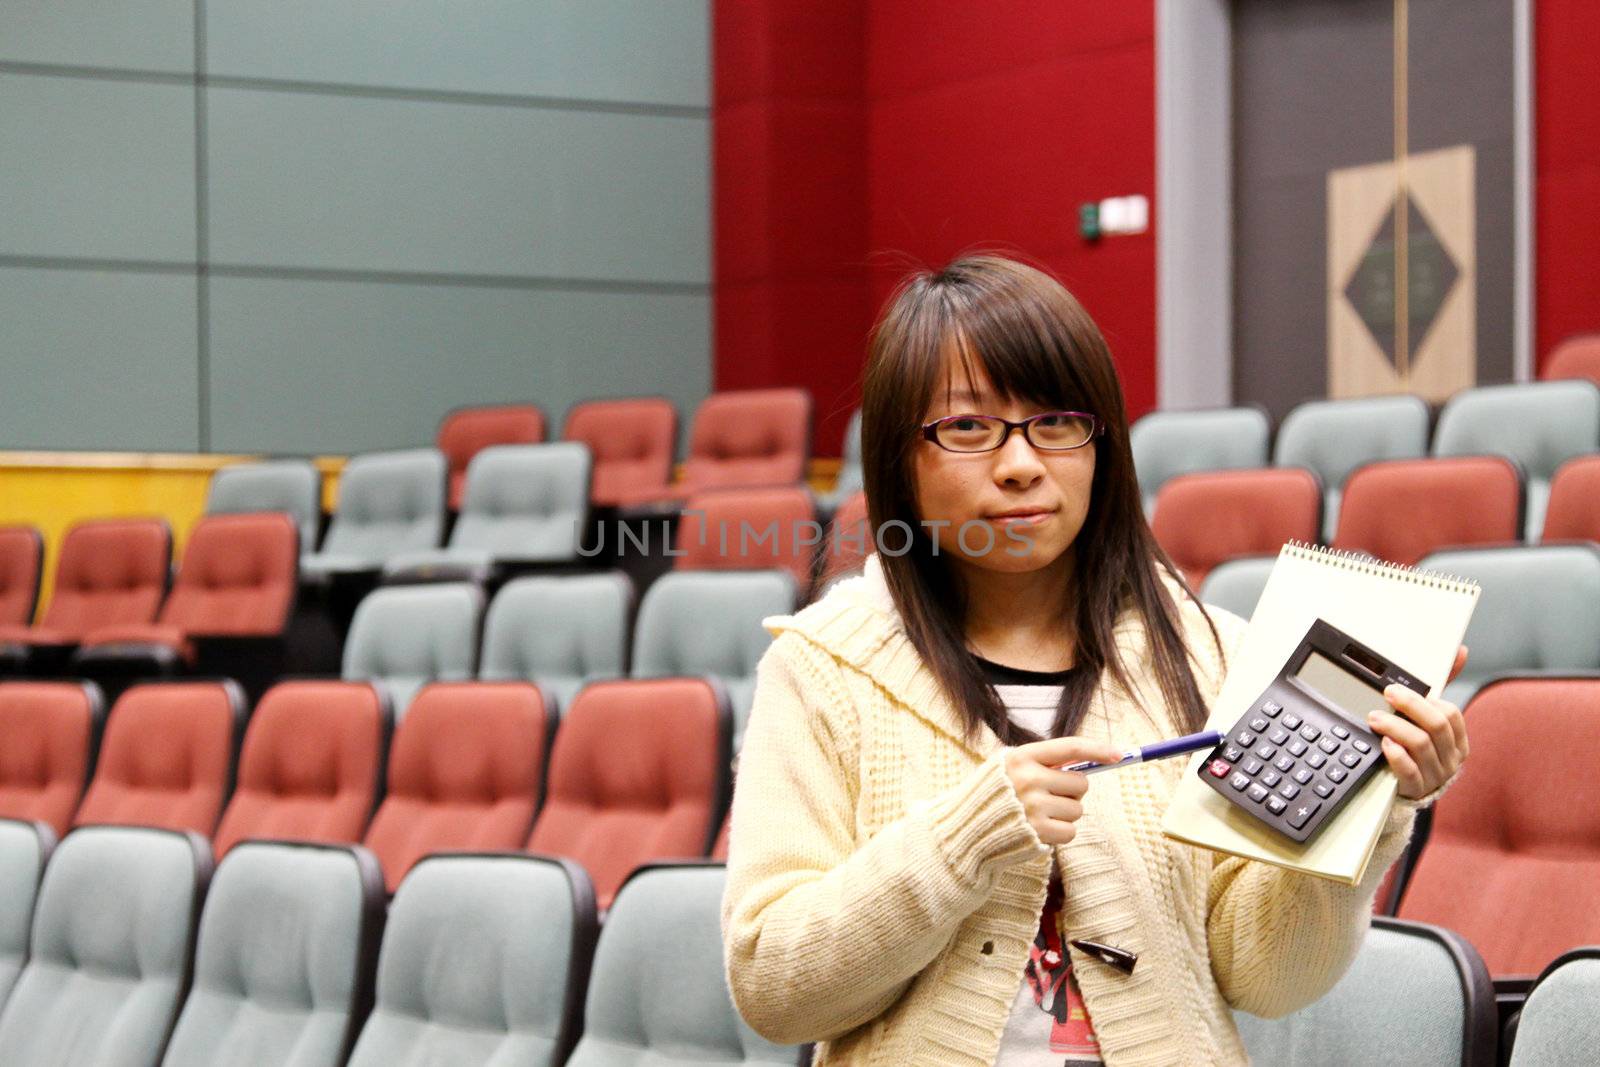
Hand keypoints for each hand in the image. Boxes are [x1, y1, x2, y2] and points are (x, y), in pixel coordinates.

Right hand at [1004, 737, 1123, 845]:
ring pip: (1077, 809)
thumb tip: (1093, 761)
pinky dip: (1060, 832)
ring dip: (1065, 814)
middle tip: (1051, 796)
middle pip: (1080, 783)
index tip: (1119, 755)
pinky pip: (1071, 831)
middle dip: (1072, 792)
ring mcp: (1033, 806)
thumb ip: (1045, 762)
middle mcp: (1028, 778)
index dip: (1098, 749)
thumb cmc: (996, 795)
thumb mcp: (1011, 767)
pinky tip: (1040, 829)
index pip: (1069, 747)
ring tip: (1040, 814)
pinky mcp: (1037, 831)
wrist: (968, 828)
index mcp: (1022, 757)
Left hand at [1368, 645, 1470, 799]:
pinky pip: (1409, 772)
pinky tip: (1384, 744)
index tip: (1397, 689)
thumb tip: (1461, 651)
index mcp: (1457, 740)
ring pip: (1421, 746)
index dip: (1424, 700)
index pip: (1450, 714)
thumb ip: (1438, 690)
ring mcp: (1435, 775)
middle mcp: (1450, 758)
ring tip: (1374, 718)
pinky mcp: (1416, 789)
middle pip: (1436, 726)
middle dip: (1410, 707)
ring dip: (1395, 727)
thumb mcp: (1428, 720)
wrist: (1409, 789)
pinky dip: (1396, 755)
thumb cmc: (1420, 750)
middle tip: (1386, 695)